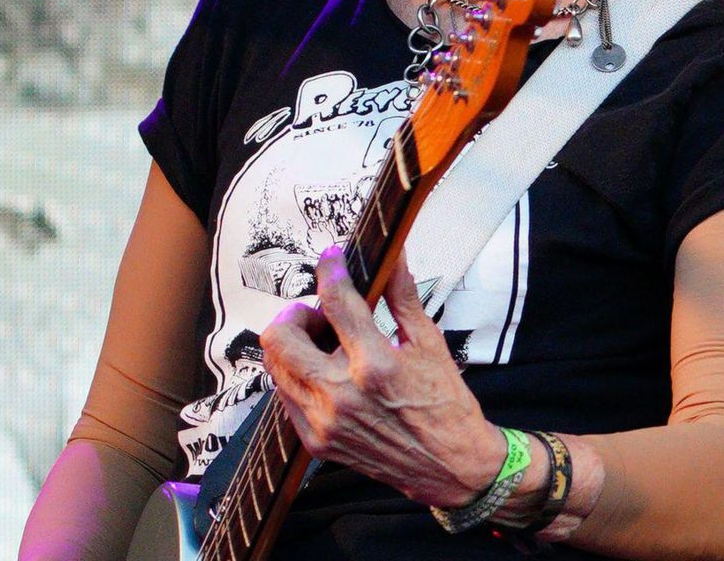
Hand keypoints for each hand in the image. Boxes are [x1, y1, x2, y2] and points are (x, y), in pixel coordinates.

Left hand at [260, 248, 504, 508]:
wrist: (448, 465)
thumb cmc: (445, 403)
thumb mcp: (430, 344)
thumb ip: (403, 298)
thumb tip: (395, 258)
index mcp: (376, 364)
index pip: (336, 301)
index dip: (330, 270)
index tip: (332, 258)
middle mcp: (342, 393)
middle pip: (281, 336)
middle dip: (296, 313)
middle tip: (319, 313)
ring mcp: (323, 421)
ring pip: (275, 367)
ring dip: (293, 345)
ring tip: (323, 343)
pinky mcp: (316, 441)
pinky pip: (285, 397)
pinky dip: (299, 376)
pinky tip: (325, 373)